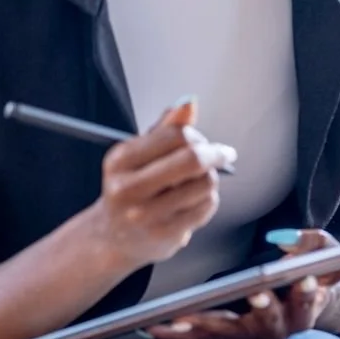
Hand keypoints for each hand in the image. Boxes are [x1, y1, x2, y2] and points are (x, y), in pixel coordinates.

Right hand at [82, 98, 234, 277]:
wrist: (114, 236)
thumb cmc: (132, 189)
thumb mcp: (140, 155)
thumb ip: (166, 128)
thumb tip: (188, 102)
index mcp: (120, 160)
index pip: (174, 135)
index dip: (198, 135)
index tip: (205, 140)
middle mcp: (128, 188)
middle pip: (192, 159)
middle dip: (216, 153)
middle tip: (225, 154)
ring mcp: (145, 214)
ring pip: (205, 183)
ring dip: (210, 179)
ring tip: (198, 184)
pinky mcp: (163, 234)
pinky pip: (206, 207)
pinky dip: (208, 201)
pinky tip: (194, 203)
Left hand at [146, 228, 339, 338]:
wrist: (307, 299)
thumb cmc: (315, 272)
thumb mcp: (326, 253)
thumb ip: (314, 244)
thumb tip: (284, 244)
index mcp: (303, 311)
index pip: (306, 304)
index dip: (306, 294)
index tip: (304, 280)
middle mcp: (277, 330)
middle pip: (265, 324)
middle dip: (253, 309)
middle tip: (248, 295)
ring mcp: (250, 337)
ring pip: (225, 335)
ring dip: (201, 329)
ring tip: (173, 320)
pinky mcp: (228, 337)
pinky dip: (178, 335)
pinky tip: (152, 328)